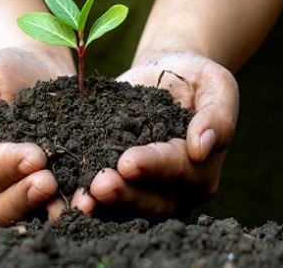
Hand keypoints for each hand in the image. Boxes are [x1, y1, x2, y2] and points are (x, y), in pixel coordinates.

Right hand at [0, 46, 73, 224]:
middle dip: (26, 196)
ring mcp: (23, 196)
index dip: (6, 166)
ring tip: (79, 201)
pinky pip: (63, 207)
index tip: (34, 156)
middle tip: (50, 182)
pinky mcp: (56, 194)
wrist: (36, 71)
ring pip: (33, 216)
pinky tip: (97, 198)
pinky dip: (78, 205)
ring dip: (54, 211)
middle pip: (2, 207)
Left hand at [67, 50, 238, 220]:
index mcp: (202, 169)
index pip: (178, 171)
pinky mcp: (120, 185)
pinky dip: (85, 199)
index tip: (129, 161)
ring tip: (81, 198)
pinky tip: (65, 195)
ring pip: (127, 209)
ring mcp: (146, 193)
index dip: (154, 166)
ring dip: (103, 207)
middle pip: (153, 202)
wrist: (165, 73)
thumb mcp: (216, 85)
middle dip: (125, 194)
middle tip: (98, 186)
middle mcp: (176, 190)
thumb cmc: (195, 77)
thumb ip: (217, 115)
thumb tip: (202, 147)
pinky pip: (104, 201)